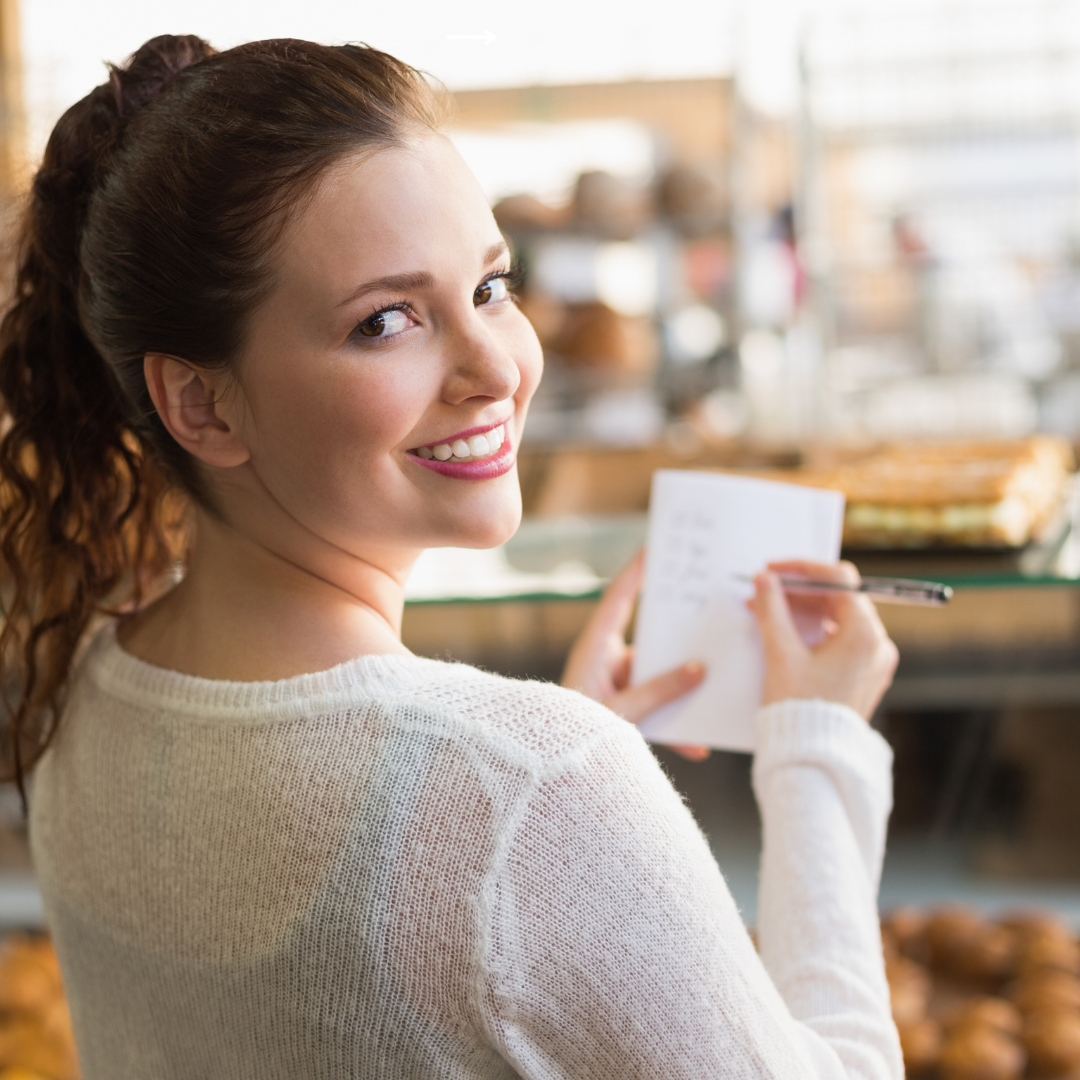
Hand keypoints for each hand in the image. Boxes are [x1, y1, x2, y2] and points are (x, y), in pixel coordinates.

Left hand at [562, 551, 709, 759]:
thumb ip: (658, 692)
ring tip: (717, 684)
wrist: (554, 768)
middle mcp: (606, 661)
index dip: (635, 572)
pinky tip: (697, 748)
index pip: (618, 600)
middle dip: (679, 632)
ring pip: (658, 677)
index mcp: (595, 649)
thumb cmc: (572, 733)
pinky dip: (675, 728)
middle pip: (649, 637)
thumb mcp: (620, 712)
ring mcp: (616, 684)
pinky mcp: (624, 707)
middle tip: (707, 607)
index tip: (654, 548)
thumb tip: (699, 670)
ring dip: (683, 689)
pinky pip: (656, 708)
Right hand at [749, 560, 898, 719]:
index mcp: (864, 635)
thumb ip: (772, 609)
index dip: (803, 569)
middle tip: (765, 590)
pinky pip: (841, 639)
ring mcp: (873, 662)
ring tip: (768, 611)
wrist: (813, 759)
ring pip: (839, 618)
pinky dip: (815, 630)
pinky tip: (786, 632)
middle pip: (840, 597)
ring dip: (804, 610)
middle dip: (800, 591)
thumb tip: (764, 580)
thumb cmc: (799, 709)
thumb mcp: (781, 653)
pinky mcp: (863, 675)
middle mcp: (877, 645)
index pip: (839, 579)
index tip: (774, 570)